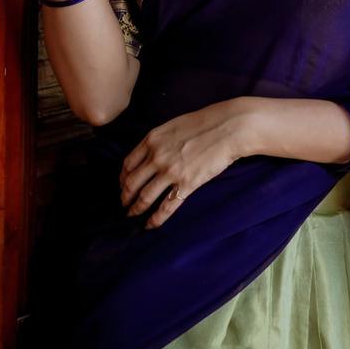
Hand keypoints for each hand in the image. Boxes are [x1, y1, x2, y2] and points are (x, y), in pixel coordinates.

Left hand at [119, 101, 242, 229]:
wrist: (227, 128)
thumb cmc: (204, 123)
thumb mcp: (173, 125)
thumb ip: (158, 140)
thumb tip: (149, 154)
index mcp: (152, 140)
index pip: (128, 164)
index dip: (123, 178)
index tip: (123, 184)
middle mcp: (157, 157)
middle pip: (132, 183)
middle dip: (125, 196)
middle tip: (124, 204)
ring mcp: (171, 172)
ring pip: (145, 197)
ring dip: (136, 209)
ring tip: (132, 215)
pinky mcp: (186, 185)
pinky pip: (166, 207)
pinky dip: (155, 219)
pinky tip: (150, 225)